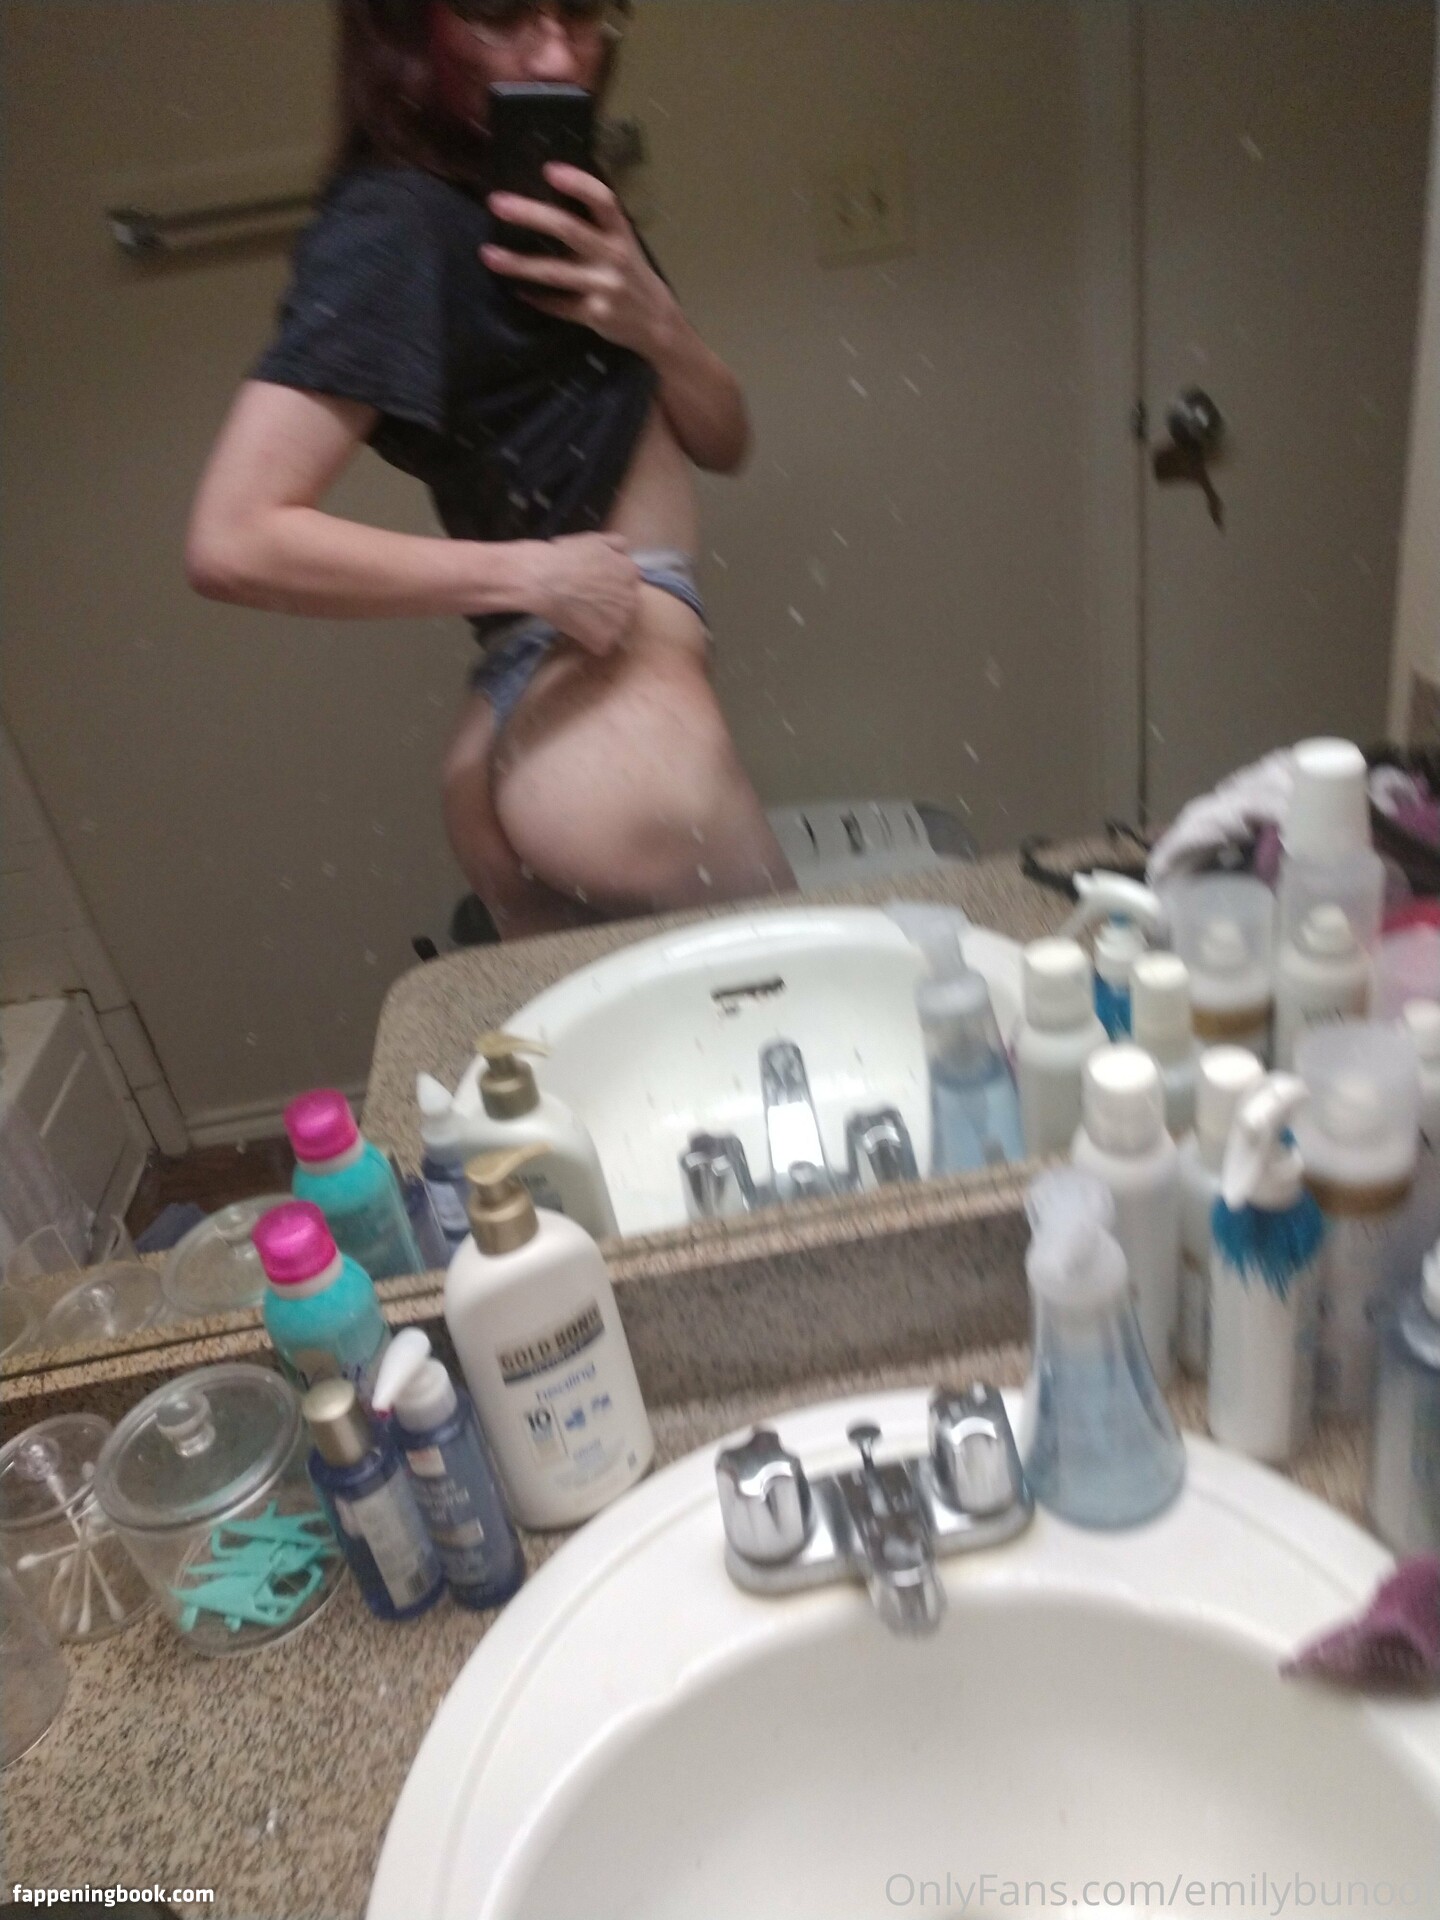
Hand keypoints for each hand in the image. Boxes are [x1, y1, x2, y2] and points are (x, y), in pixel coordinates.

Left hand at [482, 165, 676, 359]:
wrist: (659, 324)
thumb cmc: (633, 276)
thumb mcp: (624, 245)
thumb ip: (595, 227)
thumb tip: (547, 201)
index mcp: (621, 234)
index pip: (603, 201)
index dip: (578, 184)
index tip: (549, 170)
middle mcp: (614, 257)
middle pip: (569, 230)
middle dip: (530, 214)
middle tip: (497, 203)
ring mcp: (604, 287)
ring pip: (554, 272)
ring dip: (519, 263)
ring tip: (489, 254)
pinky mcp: (595, 315)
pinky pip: (558, 306)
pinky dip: (537, 299)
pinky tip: (518, 292)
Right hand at [532, 532, 639, 655]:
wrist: (544, 579)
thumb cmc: (565, 556)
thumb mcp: (594, 538)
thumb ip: (616, 544)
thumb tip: (625, 550)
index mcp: (631, 574)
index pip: (627, 586)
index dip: (609, 589)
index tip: (593, 589)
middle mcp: (632, 599)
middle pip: (624, 608)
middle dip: (608, 608)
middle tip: (584, 603)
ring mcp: (620, 622)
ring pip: (614, 628)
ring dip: (600, 625)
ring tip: (578, 616)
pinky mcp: (605, 640)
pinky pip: (600, 645)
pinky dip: (589, 641)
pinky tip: (575, 629)